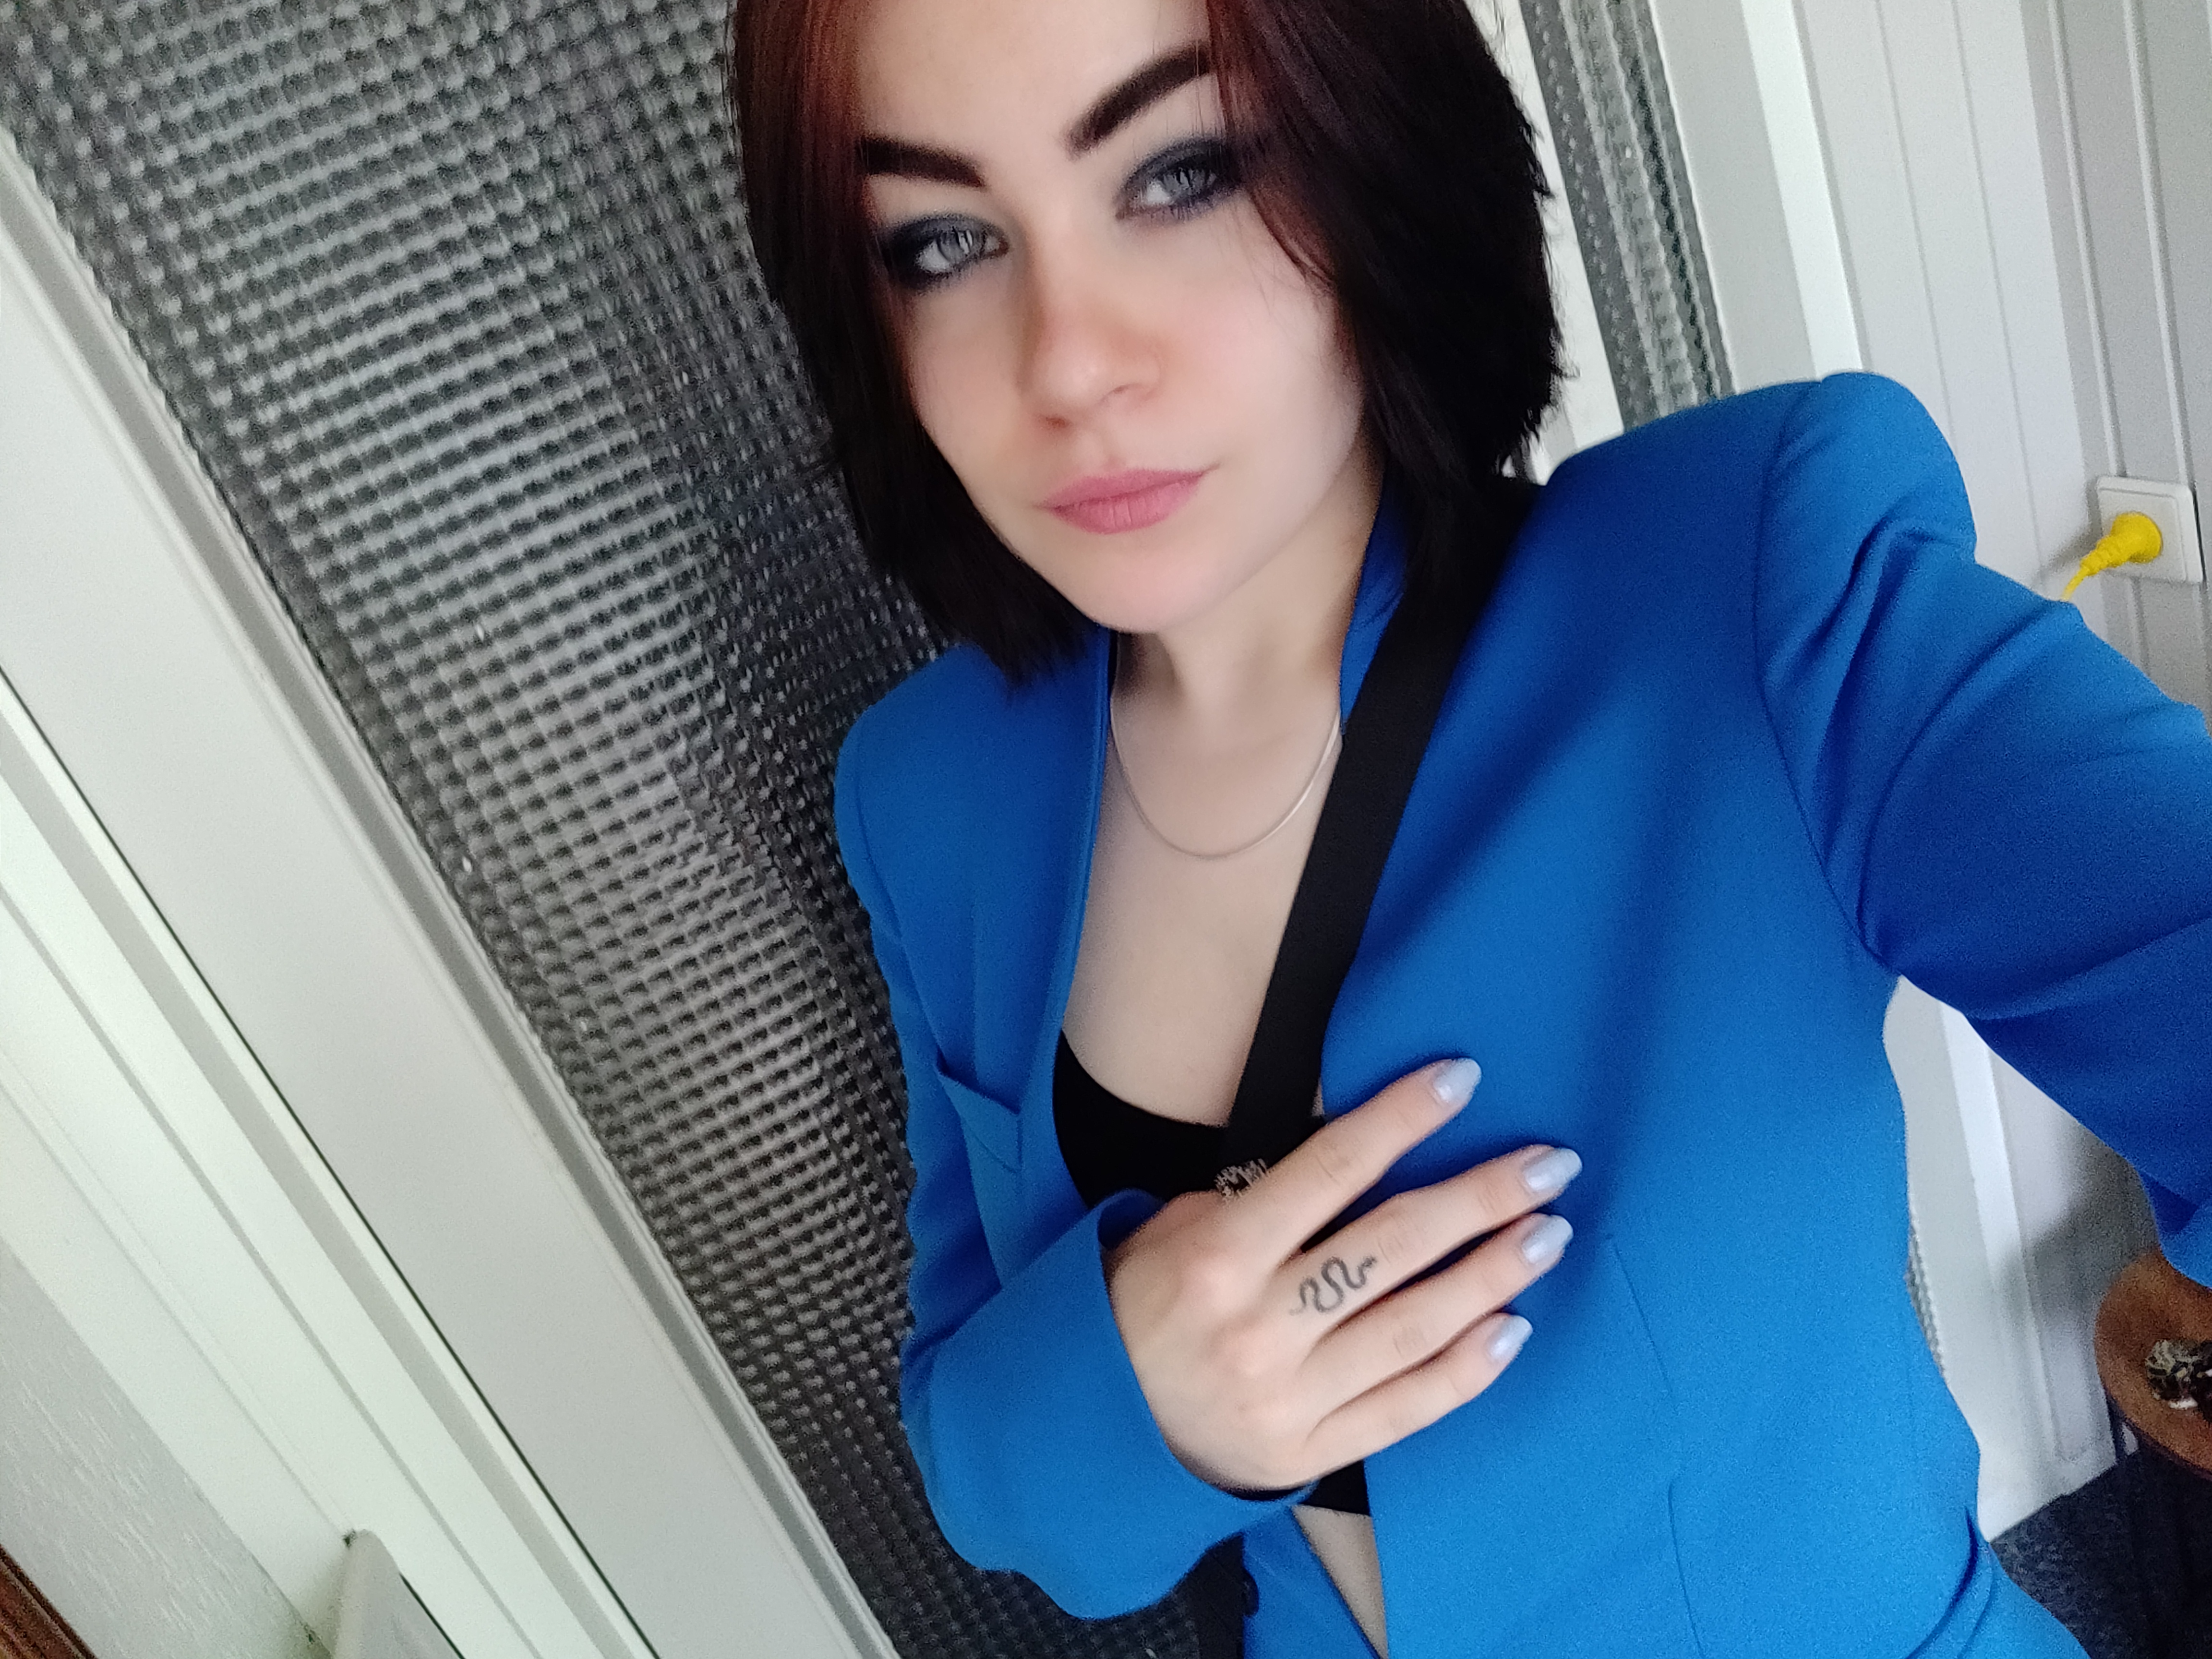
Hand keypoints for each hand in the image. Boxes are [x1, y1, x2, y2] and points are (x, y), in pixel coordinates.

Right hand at [1102, 1059, 1578, 1492]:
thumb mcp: (1174, 1230)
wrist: (1094, 1431)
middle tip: (1552, 1164)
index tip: (1463, 1078)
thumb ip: (1260, 1197)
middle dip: (1481, 1198)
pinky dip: (1467, 1369)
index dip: (1401, 1117)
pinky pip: (1407, 1408)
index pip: (1331, 1169)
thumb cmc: (1139, 1306)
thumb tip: (1359, 1146)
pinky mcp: (1309, 1454)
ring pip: (1414, 1326)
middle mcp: (1259, 1326)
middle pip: (1392, 1246)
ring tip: (1550, 1232)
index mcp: (1218, 1257)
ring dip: (1492, 1274)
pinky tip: (1513, 1327)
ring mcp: (1288, 1397)